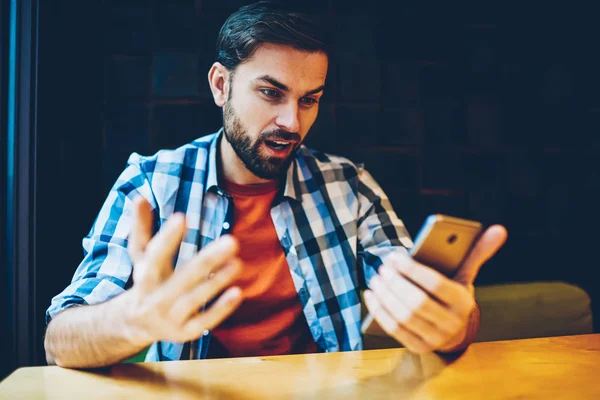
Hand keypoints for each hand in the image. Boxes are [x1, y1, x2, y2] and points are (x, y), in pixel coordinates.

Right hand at [124, 197, 242, 344]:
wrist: (135, 325)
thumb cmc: (146, 281)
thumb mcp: (140, 256)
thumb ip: (141, 228)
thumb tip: (140, 197)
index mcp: (144, 276)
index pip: (154, 256)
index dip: (167, 237)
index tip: (182, 217)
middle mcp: (155, 298)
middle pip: (183, 278)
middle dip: (208, 260)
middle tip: (232, 241)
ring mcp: (170, 317)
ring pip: (194, 300)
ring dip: (217, 282)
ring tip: (238, 263)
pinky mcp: (184, 332)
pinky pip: (203, 322)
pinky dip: (220, 309)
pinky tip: (238, 292)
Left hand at [364, 225, 507, 352]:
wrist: (457, 331)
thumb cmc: (456, 294)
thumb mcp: (466, 274)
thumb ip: (478, 252)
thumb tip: (499, 228)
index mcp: (463, 302)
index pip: (436, 285)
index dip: (412, 270)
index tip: (394, 257)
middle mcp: (452, 324)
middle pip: (417, 303)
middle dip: (396, 283)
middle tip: (382, 267)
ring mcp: (435, 339)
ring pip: (405, 318)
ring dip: (386, 297)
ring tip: (376, 279)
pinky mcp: (419, 348)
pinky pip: (395, 331)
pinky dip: (380, 312)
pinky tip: (371, 296)